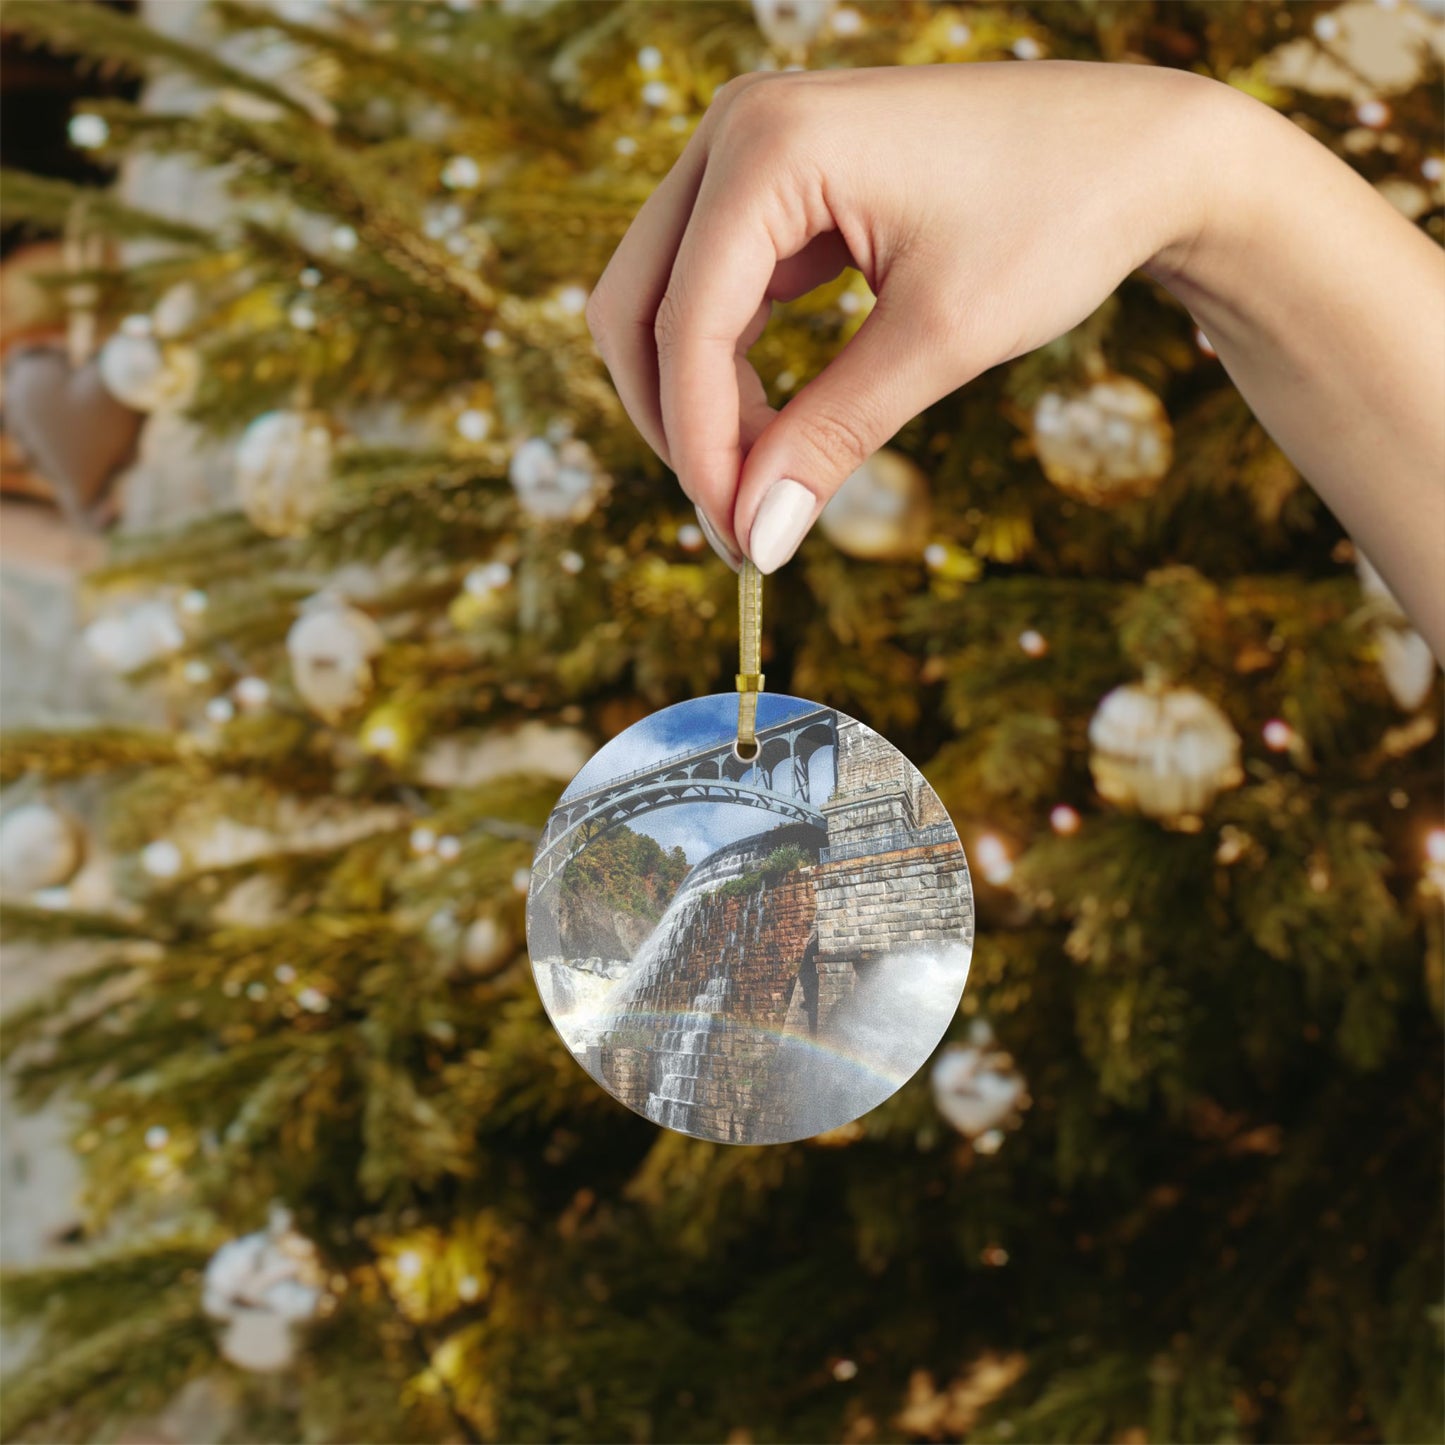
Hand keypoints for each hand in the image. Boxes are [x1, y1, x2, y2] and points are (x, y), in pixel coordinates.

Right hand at [585, 61, 1221, 572]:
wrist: (1141, 152)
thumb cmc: (1058, 219)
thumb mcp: (940, 341)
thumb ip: (832, 437)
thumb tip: (756, 537)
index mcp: (770, 145)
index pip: (685, 325)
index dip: (700, 448)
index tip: (739, 540)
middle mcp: (739, 130)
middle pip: (636, 307)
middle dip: (677, 425)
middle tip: (737, 522)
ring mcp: (752, 151)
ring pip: (665, 303)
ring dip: (699, 403)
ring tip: (764, 486)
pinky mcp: (778, 184)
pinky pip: (715, 291)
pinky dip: (731, 369)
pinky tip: (777, 430)